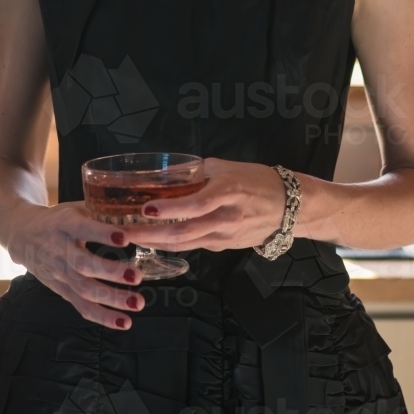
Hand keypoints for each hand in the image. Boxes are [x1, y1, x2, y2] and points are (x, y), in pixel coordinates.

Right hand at [7, 201, 144, 328]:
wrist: (24, 235)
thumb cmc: (59, 219)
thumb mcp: (75, 208)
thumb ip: (103, 211)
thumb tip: (140, 216)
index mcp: (64, 224)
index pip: (82, 228)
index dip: (102, 233)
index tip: (125, 237)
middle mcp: (59, 250)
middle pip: (83, 264)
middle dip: (111, 272)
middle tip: (137, 276)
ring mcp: (59, 273)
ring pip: (84, 289)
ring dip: (112, 298)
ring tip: (138, 302)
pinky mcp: (62, 290)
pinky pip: (81, 306)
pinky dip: (103, 316)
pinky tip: (124, 322)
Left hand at [121, 157, 286, 252]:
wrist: (290, 207)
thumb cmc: (258, 180)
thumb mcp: (229, 167)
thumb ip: (199, 171)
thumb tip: (169, 174)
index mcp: (228, 193)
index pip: (195, 205)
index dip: (169, 209)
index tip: (145, 209)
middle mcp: (226, 218)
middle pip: (184, 231)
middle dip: (150, 234)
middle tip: (124, 233)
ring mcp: (225, 236)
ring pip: (185, 244)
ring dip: (156, 242)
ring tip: (131, 238)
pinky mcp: (224, 246)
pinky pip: (194, 245)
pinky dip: (172, 243)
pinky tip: (155, 239)